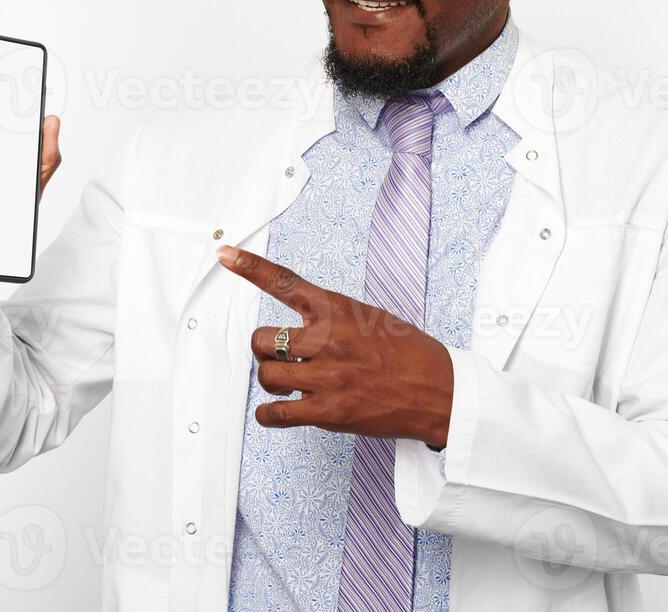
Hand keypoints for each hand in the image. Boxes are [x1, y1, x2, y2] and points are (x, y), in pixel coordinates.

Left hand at [217, 245, 453, 447]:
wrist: (440, 390)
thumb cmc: (409, 353)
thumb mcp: (370, 317)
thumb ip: (333, 318)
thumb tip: (304, 327)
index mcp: (338, 310)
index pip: (285, 282)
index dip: (251, 267)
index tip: (226, 255)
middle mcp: (328, 340)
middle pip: (262, 339)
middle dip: (264, 348)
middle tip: (280, 355)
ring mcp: (326, 377)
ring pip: (267, 375)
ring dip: (272, 379)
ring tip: (289, 382)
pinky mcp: (328, 412)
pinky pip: (276, 413)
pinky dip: (269, 413)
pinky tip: (277, 410)